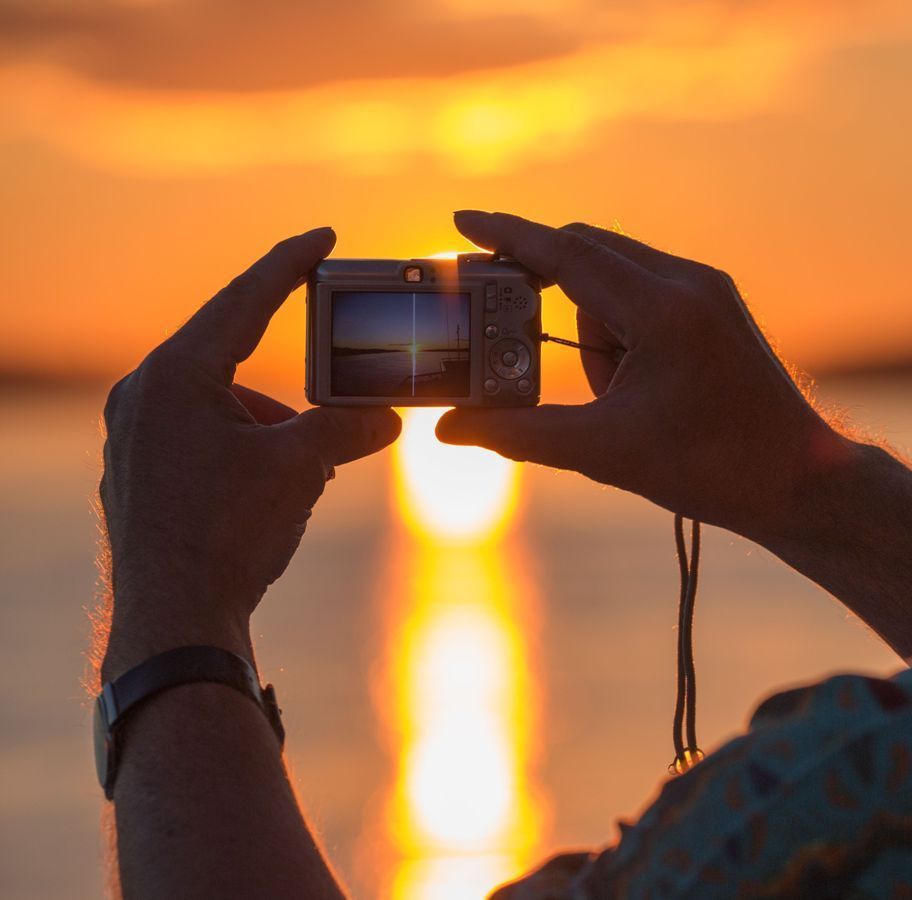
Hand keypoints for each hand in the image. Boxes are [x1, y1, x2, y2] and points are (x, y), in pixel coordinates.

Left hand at [99, 228, 400, 679]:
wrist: (171, 622)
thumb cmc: (225, 535)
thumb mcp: (298, 469)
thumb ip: (344, 429)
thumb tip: (387, 418)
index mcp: (175, 374)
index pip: (244, 300)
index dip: (289, 264)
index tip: (322, 236)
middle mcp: (142, 395)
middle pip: (233, 356)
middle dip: (294, 382)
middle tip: (338, 394)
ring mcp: (133, 436)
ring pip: (221, 404)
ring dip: (274, 425)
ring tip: (307, 470)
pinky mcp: (138, 473)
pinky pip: (202, 437)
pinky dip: (246, 449)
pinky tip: (271, 491)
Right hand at [435, 211, 851, 539]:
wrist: (799, 482)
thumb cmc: (713, 471)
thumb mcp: (604, 454)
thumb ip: (519, 435)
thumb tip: (449, 429)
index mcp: (664, 309)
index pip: (567, 253)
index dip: (507, 235)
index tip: (460, 220)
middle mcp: (690, 282)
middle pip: (586, 255)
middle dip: (547, 298)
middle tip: (519, 345)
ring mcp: (710, 289)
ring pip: (615, 278)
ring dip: (592, 329)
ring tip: (618, 401)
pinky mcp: (718, 304)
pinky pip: (646, 293)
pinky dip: (622, 331)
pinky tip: (637, 388)